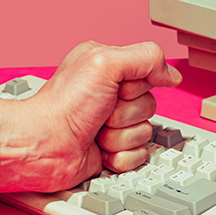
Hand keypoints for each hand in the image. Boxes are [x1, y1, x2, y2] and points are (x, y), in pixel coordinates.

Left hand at [0, 41, 181, 192]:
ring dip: (120, 137)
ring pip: (144, 133)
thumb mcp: (105, 62)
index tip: (115, 87)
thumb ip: (146, 58)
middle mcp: (109, 94)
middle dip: (126, 114)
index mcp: (107, 67)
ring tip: (96, 133)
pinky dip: (119, 156)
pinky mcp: (110, 150)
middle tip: (101, 113)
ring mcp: (110, 124)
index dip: (135, 86)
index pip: (149, 74)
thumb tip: (172, 75)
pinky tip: (99, 150)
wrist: (44, 146)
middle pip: (150, 106)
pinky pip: (138, 156)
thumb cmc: (63, 105)